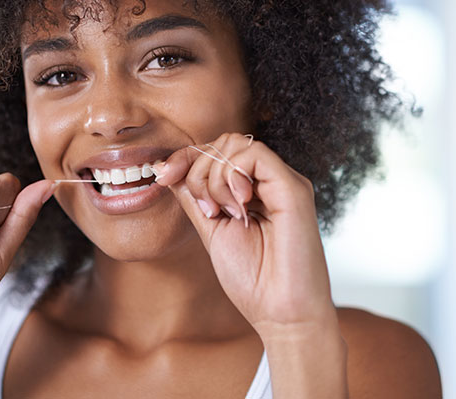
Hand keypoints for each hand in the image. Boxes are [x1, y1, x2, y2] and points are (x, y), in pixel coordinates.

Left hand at [155, 133, 336, 335]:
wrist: (280, 313)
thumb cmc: (253, 281)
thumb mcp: (211, 230)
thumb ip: (195, 198)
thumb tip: (168, 170)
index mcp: (255, 189)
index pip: (218, 151)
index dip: (186, 158)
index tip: (162, 176)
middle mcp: (272, 181)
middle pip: (225, 142)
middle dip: (198, 169)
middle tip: (205, 210)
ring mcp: (284, 182)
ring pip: (236, 144)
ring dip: (213, 177)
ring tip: (223, 213)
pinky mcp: (293, 188)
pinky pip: (254, 155)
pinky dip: (232, 176)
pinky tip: (237, 206)